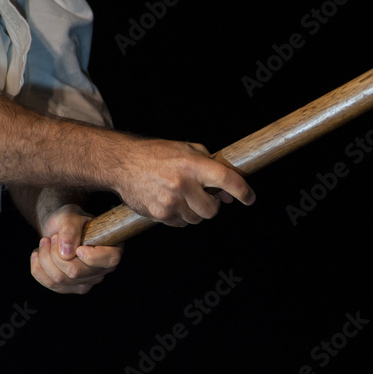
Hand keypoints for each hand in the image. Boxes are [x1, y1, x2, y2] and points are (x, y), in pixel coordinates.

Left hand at [29, 204, 121, 293]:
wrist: (59, 229)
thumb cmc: (70, 221)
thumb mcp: (70, 216)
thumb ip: (70, 230)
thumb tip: (67, 252)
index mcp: (112, 249)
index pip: (109, 260)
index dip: (92, 256)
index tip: (78, 247)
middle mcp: (101, 270)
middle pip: (75, 272)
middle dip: (56, 253)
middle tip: (53, 237)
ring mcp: (86, 282)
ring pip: (59, 279)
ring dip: (45, 258)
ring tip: (45, 241)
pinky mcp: (69, 288)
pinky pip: (49, 283)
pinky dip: (38, 268)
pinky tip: (38, 254)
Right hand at [111, 139, 255, 226]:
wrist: (122, 163)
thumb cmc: (157, 154)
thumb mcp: (186, 149)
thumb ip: (210, 166)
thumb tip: (228, 194)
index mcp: (192, 164)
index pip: (225, 179)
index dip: (242, 190)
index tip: (250, 198)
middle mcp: (182, 184)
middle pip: (212, 210)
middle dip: (212, 205)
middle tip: (205, 197)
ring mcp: (170, 202)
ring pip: (196, 219)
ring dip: (195, 211)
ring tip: (182, 196)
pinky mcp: (159, 215)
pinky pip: (181, 224)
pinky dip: (180, 216)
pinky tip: (170, 202)